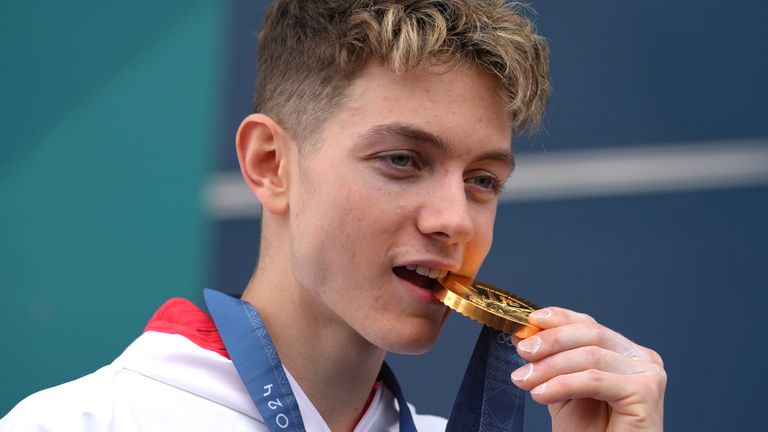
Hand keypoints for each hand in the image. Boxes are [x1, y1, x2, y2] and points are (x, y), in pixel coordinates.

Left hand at [510, 307, 665, 431]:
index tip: (530, 321)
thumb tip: (525, 334)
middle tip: (522, 352)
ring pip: (590, 356)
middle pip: (591, 334)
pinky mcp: (646, 392)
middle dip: (550, 341)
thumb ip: (551, 362)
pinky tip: (541, 394)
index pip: (589, 325)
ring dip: (550, 367)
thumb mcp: (563, 389)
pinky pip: (595, 379)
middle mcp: (642, 359)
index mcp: (624, 354)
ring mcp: (648, 374)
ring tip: (524, 380)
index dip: (559, 319)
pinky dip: (562, 384)